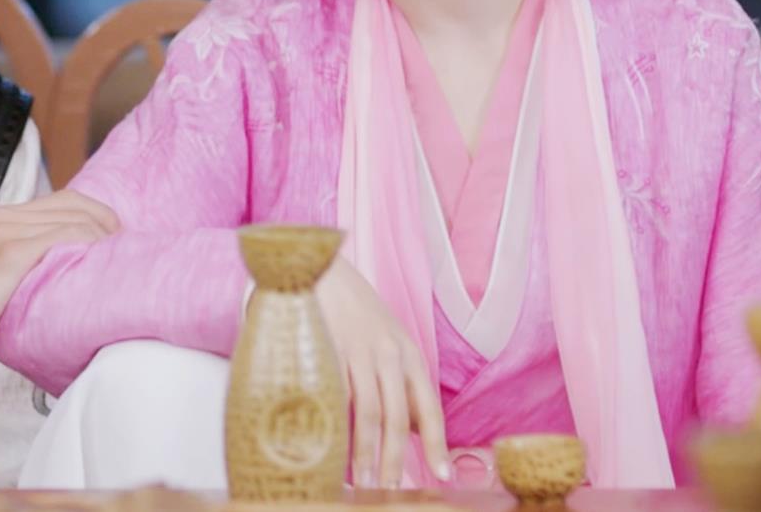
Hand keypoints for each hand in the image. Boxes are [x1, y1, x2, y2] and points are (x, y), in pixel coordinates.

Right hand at [0, 189, 118, 366]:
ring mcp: (6, 232)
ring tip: (118, 261)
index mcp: (3, 217)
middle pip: (76, 204)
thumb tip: (71, 275)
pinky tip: (96, 264)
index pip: (67, 199)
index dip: (99, 215)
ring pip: (74, 219)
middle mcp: (5, 217)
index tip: (117, 242)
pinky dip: (87, 246)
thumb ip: (28, 264)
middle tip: (127, 251)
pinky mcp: (7, 253)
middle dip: (109, 224)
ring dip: (104, 238)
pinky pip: (61, 238)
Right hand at [316, 257, 450, 486]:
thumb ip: (401, 384)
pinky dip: (336, 427)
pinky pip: (336, 397)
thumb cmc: (356, 314)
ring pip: (368, 412)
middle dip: (396, 459)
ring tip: (363, 482)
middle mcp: (389, 353)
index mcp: (410, 354)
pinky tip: (332, 448)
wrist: (319, 270)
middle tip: (390, 490)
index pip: (428, 407)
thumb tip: (413, 431)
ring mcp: (358, 352)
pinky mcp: (327, 350)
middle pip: (397, 417)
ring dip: (366, 452)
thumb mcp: (389, 343)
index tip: (441, 476)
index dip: (436, 444)